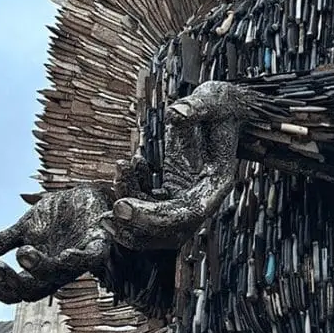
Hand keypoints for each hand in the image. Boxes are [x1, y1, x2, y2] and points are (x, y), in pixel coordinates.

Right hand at [0, 184, 112, 303]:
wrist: (88, 194)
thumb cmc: (59, 215)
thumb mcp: (25, 227)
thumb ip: (1, 241)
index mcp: (38, 271)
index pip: (12, 289)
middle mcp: (57, 272)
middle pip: (32, 291)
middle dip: (9, 282)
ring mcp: (78, 260)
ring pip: (59, 275)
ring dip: (39, 267)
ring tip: (23, 253)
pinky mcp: (99, 244)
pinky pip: (91, 257)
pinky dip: (79, 259)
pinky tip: (64, 255)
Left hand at [102, 81, 253, 249]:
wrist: (225, 112)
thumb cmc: (221, 108)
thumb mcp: (212, 102)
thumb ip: (195, 108)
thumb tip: (176, 113)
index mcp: (216, 184)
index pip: (187, 214)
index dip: (153, 217)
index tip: (121, 207)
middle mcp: (202, 198)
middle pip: (170, 231)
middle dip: (136, 227)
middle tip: (108, 215)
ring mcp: (185, 197)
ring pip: (155, 223)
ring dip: (129, 211)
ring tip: (119, 171)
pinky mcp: (172, 190)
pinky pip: (148, 205)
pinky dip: (132, 193)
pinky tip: (126, 166)